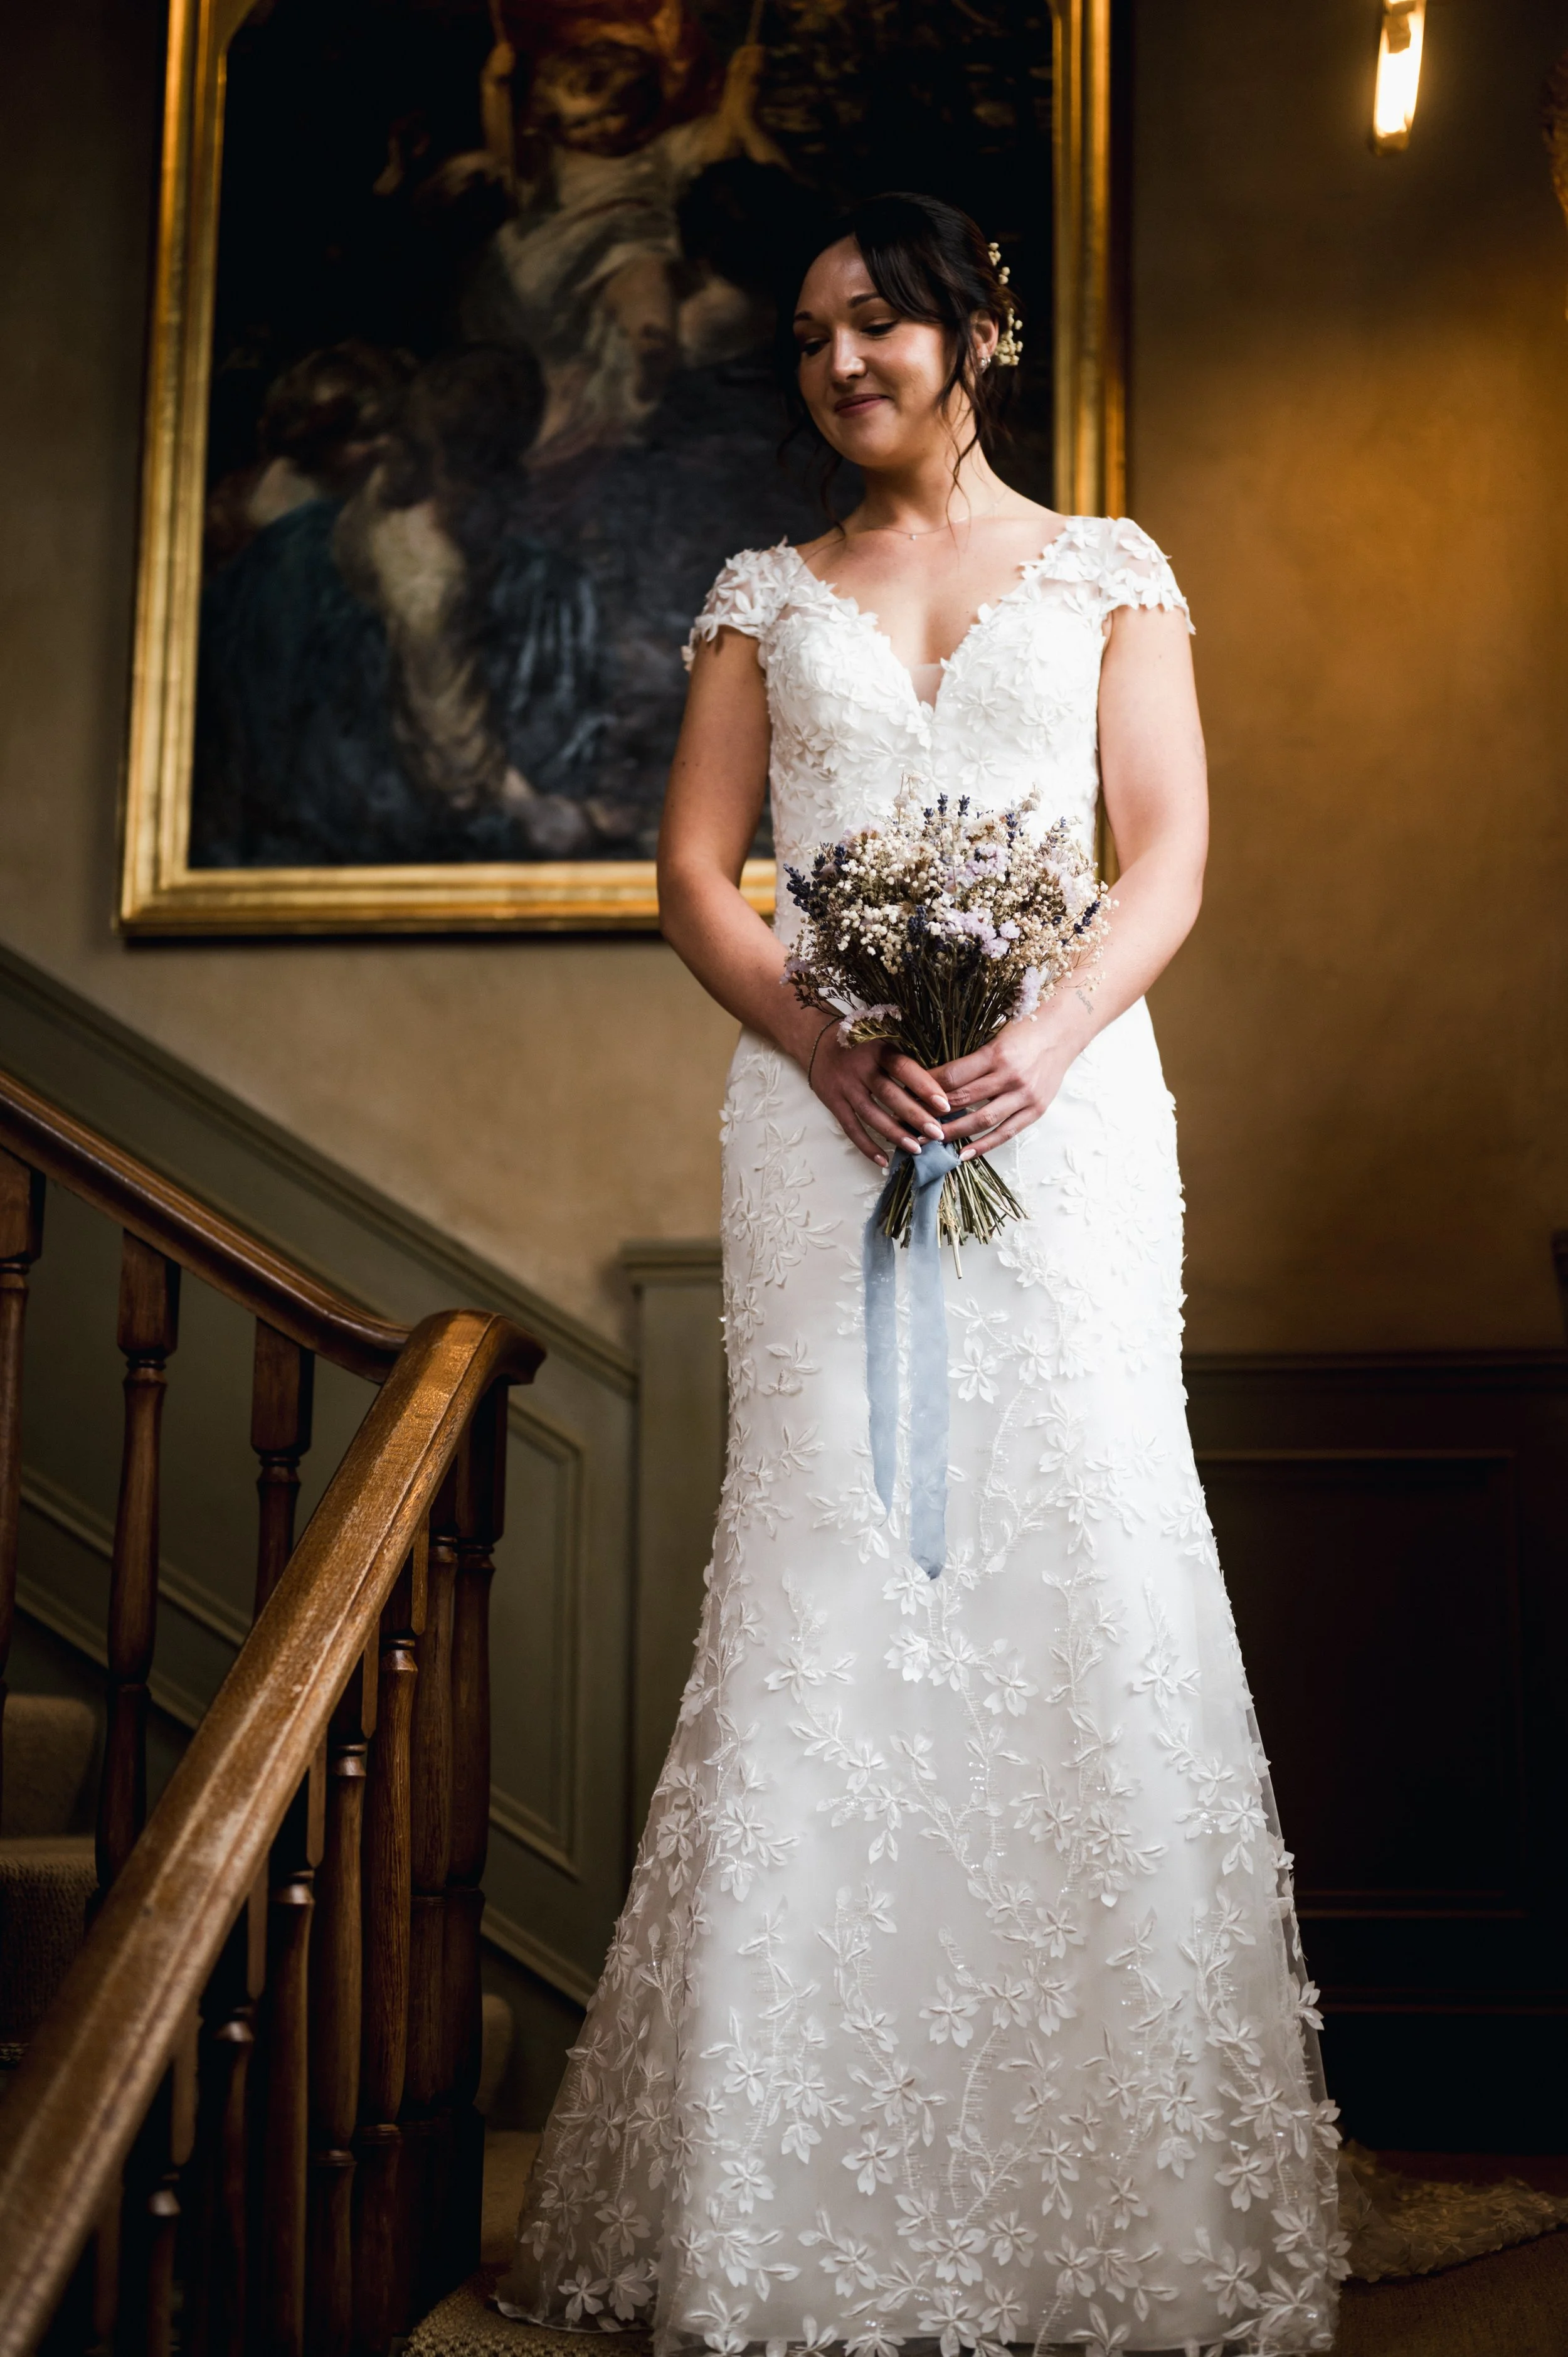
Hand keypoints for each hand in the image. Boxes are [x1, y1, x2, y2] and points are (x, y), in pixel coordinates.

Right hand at [808, 1025, 950, 1167]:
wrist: (815, 1040)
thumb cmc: (860, 1042)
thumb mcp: (881, 1038)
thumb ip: (903, 1057)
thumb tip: (940, 1083)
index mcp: (878, 1049)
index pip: (904, 1068)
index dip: (924, 1086)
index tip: (944, 1104)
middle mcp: (860, 1067)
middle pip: (890, 1095)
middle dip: (915, 1116)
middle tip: (937, 1133)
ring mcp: (844, 1086)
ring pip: (871, 1115)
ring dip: (894, 1134)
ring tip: (916, 1149)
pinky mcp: (832, 1101)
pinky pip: (851, 1127)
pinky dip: (866, 1145)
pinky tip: (883, 1160)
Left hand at [881, 1005, 1082, 1158]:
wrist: (1063, 1033)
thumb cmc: (1025, 1031)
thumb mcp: (995, 1038)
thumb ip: (972, 1061)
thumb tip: (937, 1080)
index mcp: (996, 1054)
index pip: (953, 1075)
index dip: (928, 1087)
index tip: (909, 1094)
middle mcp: (1010, 1076)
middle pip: (964, 1099)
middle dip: (935, 1113)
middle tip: (912, 1123)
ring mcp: (1025, 1095)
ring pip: (983, 1119)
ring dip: (955, 1132)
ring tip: (933, 1141)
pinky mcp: (1036, 1109)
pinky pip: (1006, 1132)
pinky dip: (984, 1145)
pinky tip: (964, 1154)